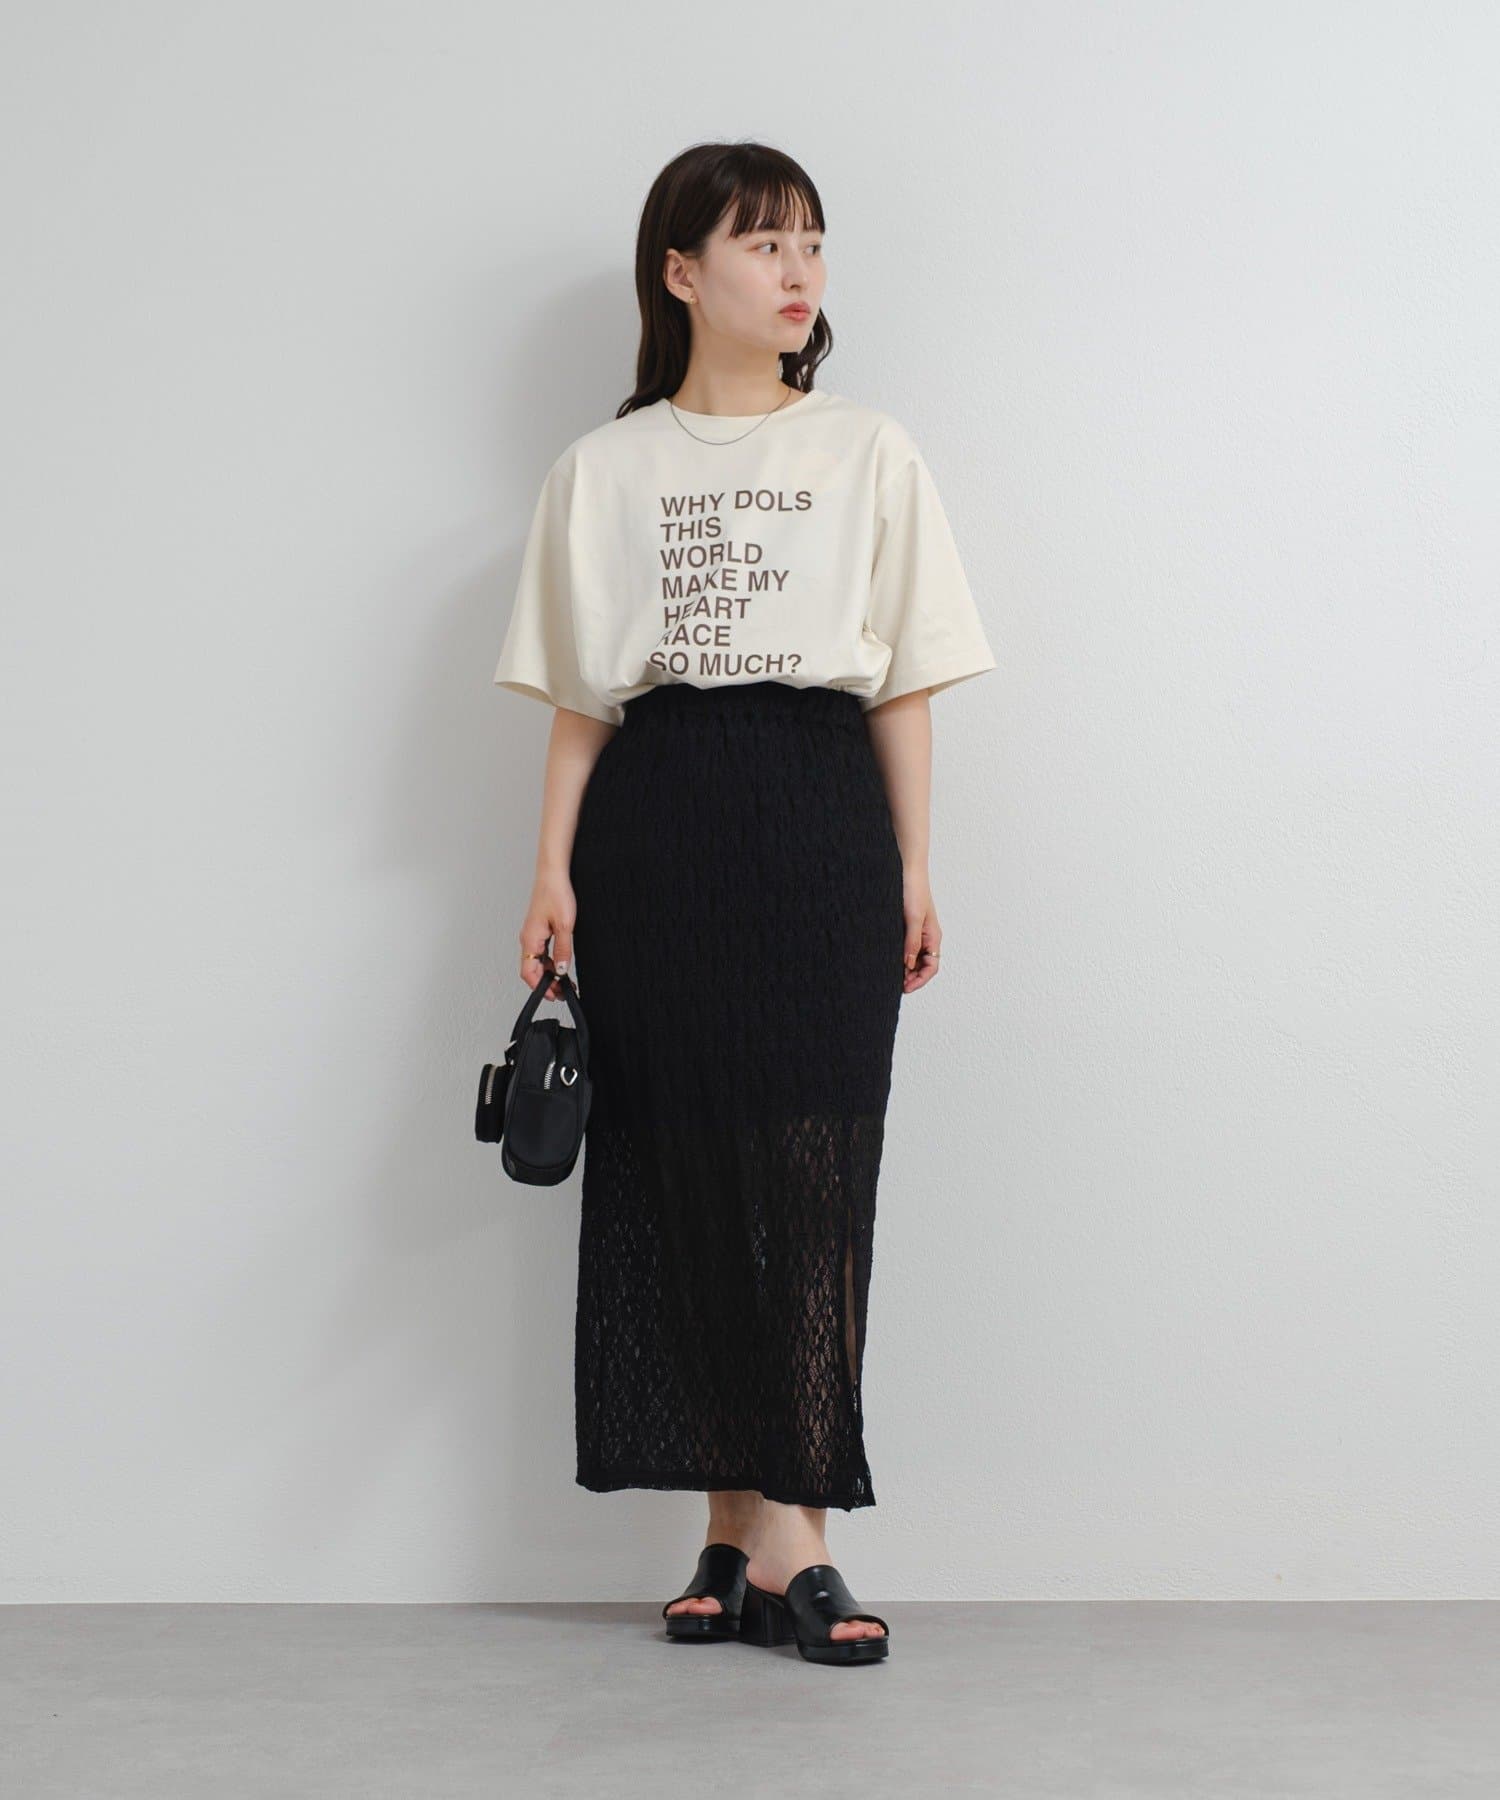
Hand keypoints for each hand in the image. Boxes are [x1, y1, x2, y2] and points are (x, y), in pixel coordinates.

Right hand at [519, 873, 575, 997]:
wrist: (553, 874)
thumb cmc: (555, 894)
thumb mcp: (565, 926)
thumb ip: (563, 951)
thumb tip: (562, 971)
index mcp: (530, 939)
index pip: (529, 973)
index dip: (540, 987)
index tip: (553, 995)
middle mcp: (527, 938)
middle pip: (532, 970)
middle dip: (546, 983)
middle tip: (563, 991)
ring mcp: (532, 934)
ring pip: (537, 961)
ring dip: (549, 972)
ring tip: (565, 981)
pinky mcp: (538, 929)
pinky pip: (541, 951)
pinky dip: (550, 961)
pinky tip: (562, 963)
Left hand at [901, 867, 941, 993]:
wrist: (906, 869)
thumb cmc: (914, 890)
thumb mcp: (913, 918)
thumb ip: (912, 941)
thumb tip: (908, 964)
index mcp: (933, 936)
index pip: (932, 967)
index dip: (920, 980)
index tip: (905, 987)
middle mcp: (927, 937)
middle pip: (923, 966)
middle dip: (911, 977)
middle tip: (895, 985)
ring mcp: (917, 932)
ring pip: (913, 958)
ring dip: (905, 969)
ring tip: (890, 976)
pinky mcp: (906, 927)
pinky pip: (905, 947)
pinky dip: (899, 957)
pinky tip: (887, 960)